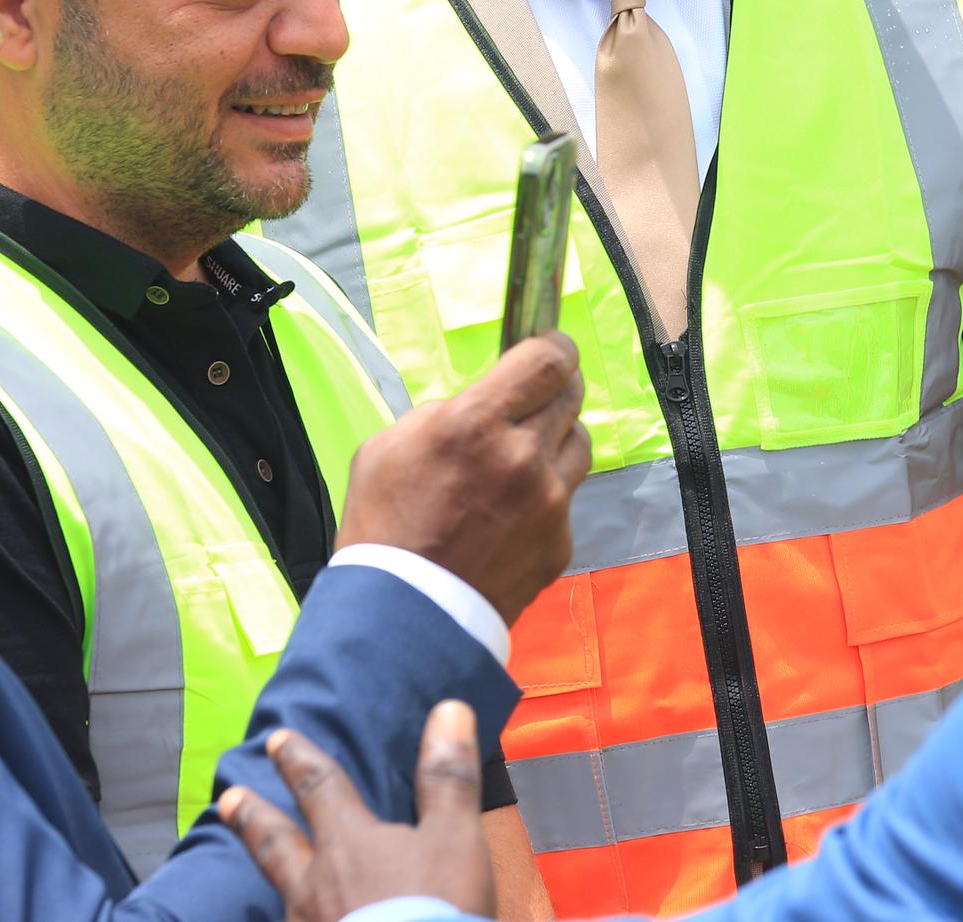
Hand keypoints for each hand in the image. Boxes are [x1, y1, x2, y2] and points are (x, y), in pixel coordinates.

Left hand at [223, 700, 494, 921]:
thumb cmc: (436, 910)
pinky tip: (292, 920)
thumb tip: (448, 709)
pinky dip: (291, 920)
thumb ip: (447, 777)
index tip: (277, 739)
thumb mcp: (455, 838)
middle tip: (227, 799)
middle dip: (253, 817)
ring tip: (258, 872)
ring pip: (280, 895)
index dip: (299, 759)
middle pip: (276, 843)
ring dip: (268, 875)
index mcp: (349, 844)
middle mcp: (315, 885)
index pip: (319, 788)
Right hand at [333, 333, 588, 625]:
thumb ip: (445, 414)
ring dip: (556, 440)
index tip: (548, 346)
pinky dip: (545, 497)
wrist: (402, 617)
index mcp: (476, 424)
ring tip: (521, 457)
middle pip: (571, 394)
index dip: (554, 346)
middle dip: (553, 388)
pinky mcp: (559, 543)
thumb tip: (484, 402)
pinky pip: (566, 499)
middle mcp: (523, 458)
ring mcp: (548, 504)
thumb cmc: (383, 528)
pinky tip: (510, 514)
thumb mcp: (389, 446)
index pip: (549, 359)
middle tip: (533, 397)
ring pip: (579, 444)